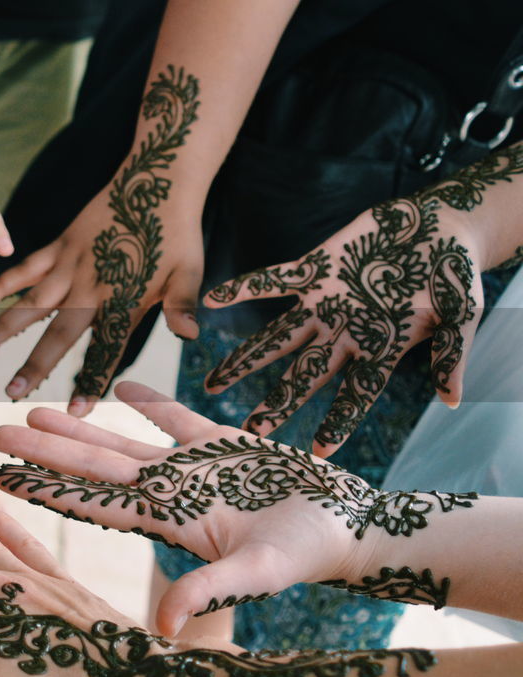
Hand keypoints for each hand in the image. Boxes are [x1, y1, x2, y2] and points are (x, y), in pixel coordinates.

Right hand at [0, 67, 202, 415]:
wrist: (157, 179)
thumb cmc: (177, 230)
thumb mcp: (189, 270)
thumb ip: (183, 305)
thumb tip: (190, 336)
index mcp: (123, 300)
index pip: (105, 349)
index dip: (90, 380)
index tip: (75, 411)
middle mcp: (91, 287)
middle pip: (59, 333)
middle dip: (35, 365)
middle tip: (12, 392)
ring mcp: (70, 265)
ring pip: (33, 302)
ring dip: (5, 326)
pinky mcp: (59, 245)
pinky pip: (26, 267)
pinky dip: (3, 282)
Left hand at [0, 382, 475, 634]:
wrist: (353, 527)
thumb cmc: (311, 553)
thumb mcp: (259, 571)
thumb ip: (209, 588)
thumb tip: (162, 625)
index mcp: (168, 518)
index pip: (93, 502)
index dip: (49, 489)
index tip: (3, 479)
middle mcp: (169, 492)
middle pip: (93, 468)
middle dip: (46, 451)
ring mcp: (193, 467)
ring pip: (122, 442)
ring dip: (80, 426)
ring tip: (36, 409)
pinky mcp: (223, 444)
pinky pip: (176, 417)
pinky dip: (151, 400)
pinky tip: (120, 385)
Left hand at [202, 188, 484, 455]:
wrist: (440, 224)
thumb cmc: (456, 272)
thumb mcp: (463, 313)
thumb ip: (452, 353)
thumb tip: (452, 400)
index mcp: (380, 349)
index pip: (356, 394)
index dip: (339, 421)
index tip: (318, 451)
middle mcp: (344, 333)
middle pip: (305, 375)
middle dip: (278, 402)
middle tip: (249, 430)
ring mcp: (325, 304)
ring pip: (277, 338)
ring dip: (246, 358)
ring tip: (213, 380)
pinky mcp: (314, 270)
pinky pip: (272, 282)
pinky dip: (245, 289)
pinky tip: (213, 300)